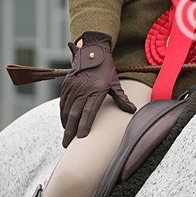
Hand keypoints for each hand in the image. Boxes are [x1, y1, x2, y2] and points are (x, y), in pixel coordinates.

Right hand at [59, 31, 136, 146]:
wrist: (92, 52)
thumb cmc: (106, 69)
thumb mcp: (115, 83)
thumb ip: (122, 98)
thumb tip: (132, 111)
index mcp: (96, 91)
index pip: (89, 112)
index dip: (84, 125)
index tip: (81, 137)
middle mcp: (82, 90)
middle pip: (74, 114)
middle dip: (70, 131)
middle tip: (67, 144)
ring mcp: (72, 87)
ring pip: (66, 109)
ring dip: (65, 124)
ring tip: (66, 136)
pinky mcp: (66, 85)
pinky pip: (62, 102)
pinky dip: (62, 113)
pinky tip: (64, 122)